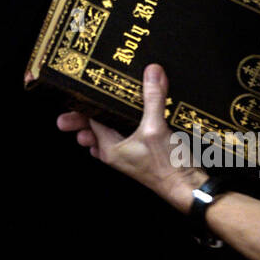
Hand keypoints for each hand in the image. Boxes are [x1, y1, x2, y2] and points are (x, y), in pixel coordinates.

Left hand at [54, 63, 205, 212]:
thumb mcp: (157, 128)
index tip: (78, 91)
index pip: (90, 121)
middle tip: (71, 106)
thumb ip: (153, 98)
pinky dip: (120, 128)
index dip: (85, 105)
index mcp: (111, 148)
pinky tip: (125, 120)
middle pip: (93, 129)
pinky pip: (123, 138)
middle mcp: (115, 153)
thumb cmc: (169, 166)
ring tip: (94, 111)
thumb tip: (152, 72)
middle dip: (82, 118)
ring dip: (102, 123)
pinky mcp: (141, 153)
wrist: (188, 188)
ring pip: (107, 135)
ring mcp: (127, 154)